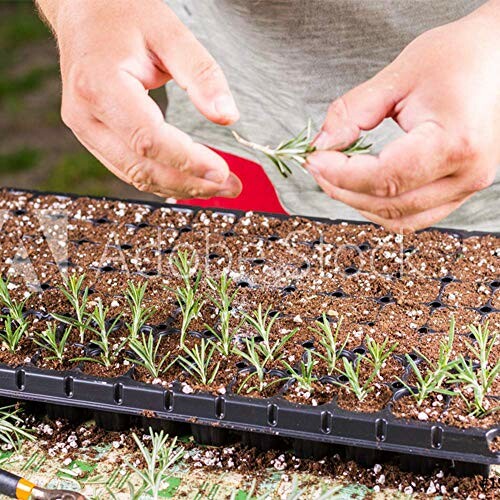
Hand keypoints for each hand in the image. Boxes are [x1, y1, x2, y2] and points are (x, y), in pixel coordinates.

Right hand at [38, 0, 241, 198]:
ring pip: (135, 175)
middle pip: (142, 167)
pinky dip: (163, 179)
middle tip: (230, 186)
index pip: (149, 139)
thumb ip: (201, 74)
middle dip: (190, 182)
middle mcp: (85, 115)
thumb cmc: (125, 14)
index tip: (222, 172)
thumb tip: (228, 117)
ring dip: (180, 187)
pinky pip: (129, 169)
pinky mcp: (92, 137)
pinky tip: (191, 179)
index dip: (188, 161)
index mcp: (100, 85)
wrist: (83, 11)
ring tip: (218, 187)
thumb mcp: (170, 33)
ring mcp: (85, 130)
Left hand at [306, 2, 499, 231]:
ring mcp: (466, 186)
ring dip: (359, 203)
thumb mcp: (397, 77)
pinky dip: (380, 207)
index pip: (384, 178)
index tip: (313, 160)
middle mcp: (466, 173)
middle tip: (318, 167)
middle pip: (388, 203)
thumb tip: (322, 145)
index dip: (340, 174)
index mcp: (455, 142)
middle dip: (343, 189)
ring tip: (334, 177)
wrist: (495, 57)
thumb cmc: (455, 58)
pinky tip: (361, 186)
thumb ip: (353, 113)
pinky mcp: (459, 190)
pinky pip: (412, 215)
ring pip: (399, 218)